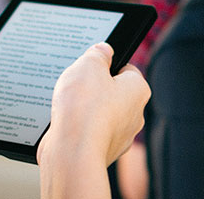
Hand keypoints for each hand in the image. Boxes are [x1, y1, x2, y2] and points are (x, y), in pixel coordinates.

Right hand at [37, 43, 149, 198]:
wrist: (72, 152)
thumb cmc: (83, 108)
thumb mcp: (87, 65)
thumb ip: (97, 53)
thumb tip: (103, 50)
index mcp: (138, 90)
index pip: (126, 68)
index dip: (106, 64)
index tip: (91, 65)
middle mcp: (134, 115)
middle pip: (112, 92)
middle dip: (93, 88)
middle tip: (76, 85)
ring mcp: (120, 136)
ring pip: (100, 113)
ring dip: (85, 109)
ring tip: (68, 107)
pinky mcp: (102, 150)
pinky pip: (90, 132)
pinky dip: (78, 128)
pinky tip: (66, 125)